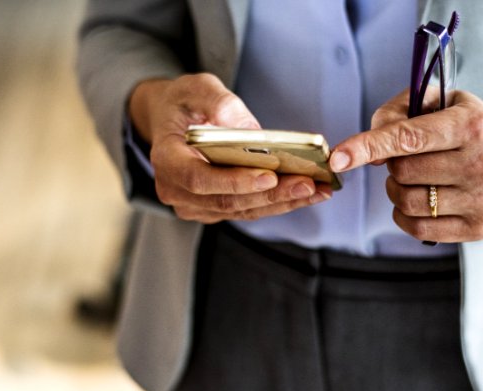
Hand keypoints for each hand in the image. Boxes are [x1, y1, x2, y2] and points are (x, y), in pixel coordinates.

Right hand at [128, 73, 331, 222]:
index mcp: (166, 159)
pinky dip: (277, 203)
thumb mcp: (196, 88)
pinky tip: (306, 193)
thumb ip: (218, 102)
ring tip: (317, 190)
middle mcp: (175, 190)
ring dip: (281, 203)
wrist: (170, 120)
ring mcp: (194, 205)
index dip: (234, 181)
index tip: (269, 176)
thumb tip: (250, 130)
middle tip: (307, 184)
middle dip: (271, 195)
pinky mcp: (212, 209)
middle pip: (226, 201)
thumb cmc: (183, 103)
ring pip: (241, 211)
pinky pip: (247, 210)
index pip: (198, 178)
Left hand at [329, 89, 482, 242]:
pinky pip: (419, 228)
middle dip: (393, 164)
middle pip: (403, 172)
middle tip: (408, 156)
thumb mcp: (436, 101)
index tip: (337, 158)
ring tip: (414, 177)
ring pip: (407, 202)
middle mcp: (482, 163)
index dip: (367, 147)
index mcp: (471, 125)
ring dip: (396, 190)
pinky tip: (419, 199)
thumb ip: (395, 114)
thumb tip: (370, 154)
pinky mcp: (480, 227)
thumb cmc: (463, 122)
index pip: (408, 138)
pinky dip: (405, 215)